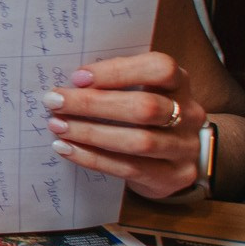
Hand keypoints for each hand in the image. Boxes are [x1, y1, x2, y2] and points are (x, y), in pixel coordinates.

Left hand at [47, 52, 206, 198]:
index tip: (77, 77)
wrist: (174, 156)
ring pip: (139, 142)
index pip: (160, 69)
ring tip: (58, 126)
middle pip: (146, 107)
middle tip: (55, 102)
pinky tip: (66, 149)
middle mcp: (189, 114)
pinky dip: (93, 158)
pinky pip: (130, 168)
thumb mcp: (137, 90)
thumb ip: (112, 82)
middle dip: (93, 104)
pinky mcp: (175, 176)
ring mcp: (185, 148)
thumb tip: (67, 82)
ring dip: (91, 133)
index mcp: (179, 83)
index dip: (118, 72)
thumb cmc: (143, 114)